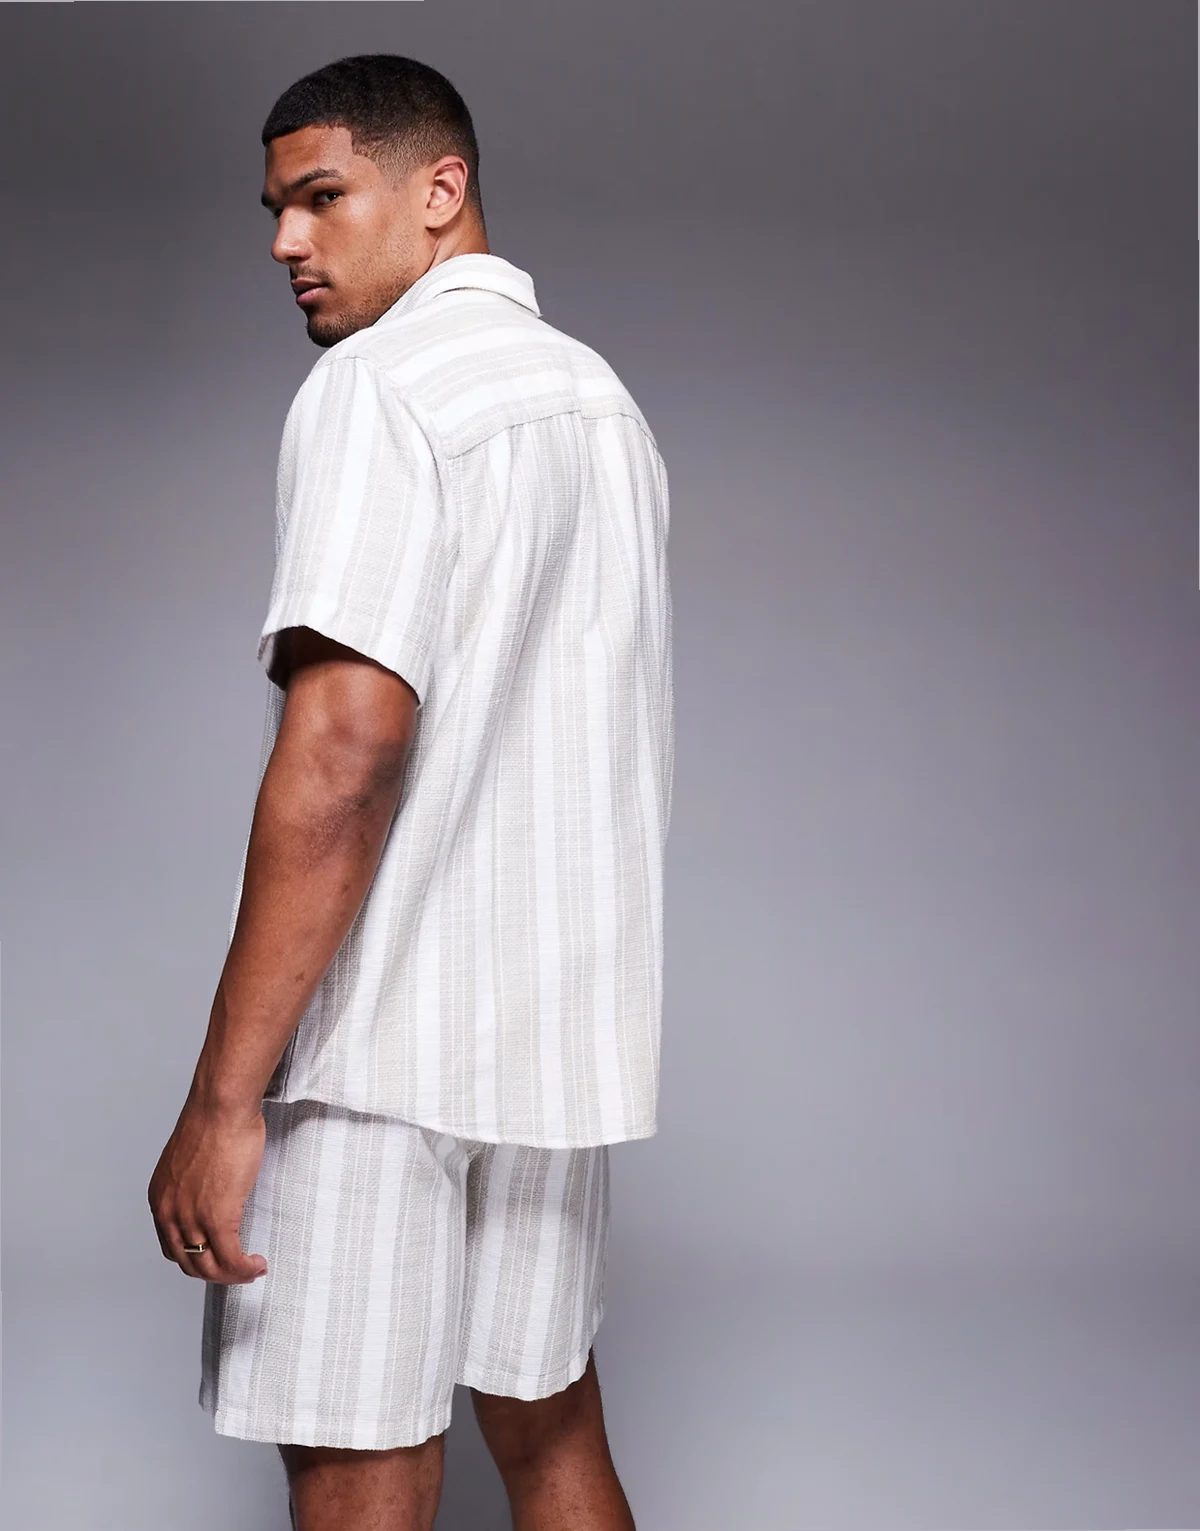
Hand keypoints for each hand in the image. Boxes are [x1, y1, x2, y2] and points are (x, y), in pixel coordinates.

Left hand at [148, 1097, 269, 1282]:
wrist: (221, 1107)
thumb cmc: (213, 1121)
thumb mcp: (191, 1160)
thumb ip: (194, 1183)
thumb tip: (212, 1193)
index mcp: (161, 1200)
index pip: (173, 1249)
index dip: (197, 1260)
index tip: (218, 1257)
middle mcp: (170, 1214)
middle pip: (190, 1264)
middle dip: (217, 1273)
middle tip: (239, 1269)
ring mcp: (191, 1219)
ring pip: (210, 1268)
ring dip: (233, 1275)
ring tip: (252, 1269)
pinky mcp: (217, 1218)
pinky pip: (230, 1259)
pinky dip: (244, 1268)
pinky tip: (257, 1264)